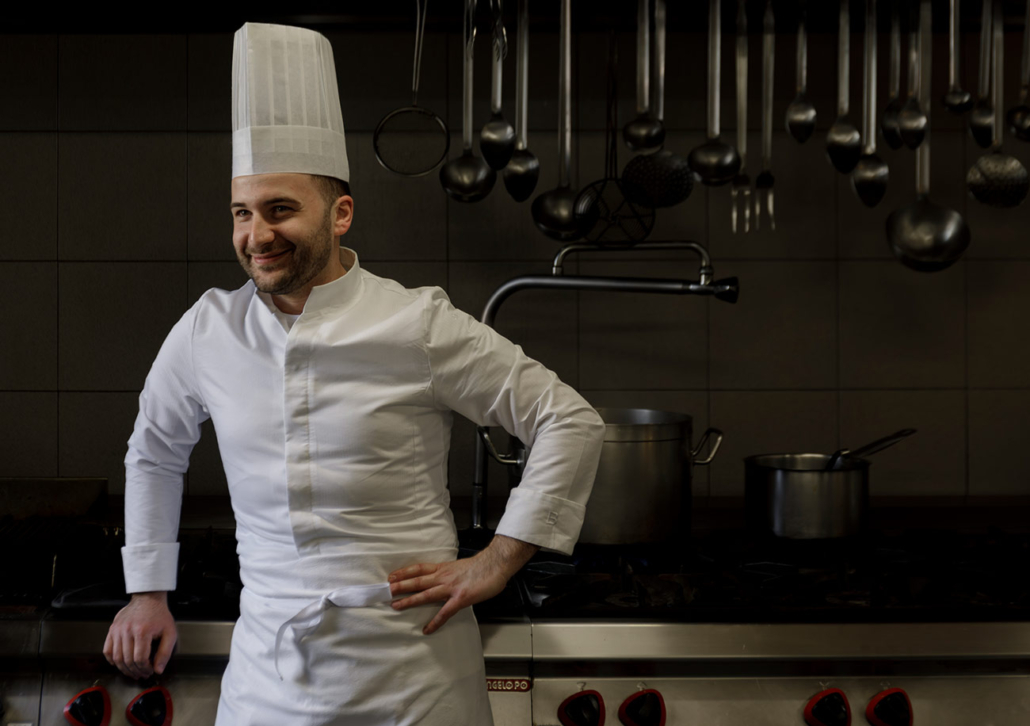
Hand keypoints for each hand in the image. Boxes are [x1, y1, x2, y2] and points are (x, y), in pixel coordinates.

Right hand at [103, 591, 176, 678]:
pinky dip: (112, 660)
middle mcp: (127, 630)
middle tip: (142, 674)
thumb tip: (158, 670)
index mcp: (143, 631)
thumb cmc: (160, 616)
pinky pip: (107, 650)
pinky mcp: (112, 630)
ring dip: (124, 669)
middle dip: (136, 671)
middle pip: (127, 660)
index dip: (145, 669)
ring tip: (133, 672)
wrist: (148, 599)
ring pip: (116, 658)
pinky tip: (120, 664)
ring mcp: (117, 630)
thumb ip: (165, 652)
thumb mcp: (170, 632)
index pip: (140, 659)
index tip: (150, 671)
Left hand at [388, 535, 538, 634]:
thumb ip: (449, 573)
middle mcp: (444, 577)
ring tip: (396, 605)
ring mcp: (451, 588)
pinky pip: (445, 612)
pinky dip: (435, 622)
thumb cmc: (481, 566)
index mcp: (443, 568)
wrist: (495, 565)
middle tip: (386, 590)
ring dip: (410, 600)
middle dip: (401, 586)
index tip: (391, 576)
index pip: (419, 568)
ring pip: (426, 594)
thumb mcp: (459, 566)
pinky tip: (427, 629)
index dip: (404, 572)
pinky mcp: (460, 599)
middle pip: (418, 580)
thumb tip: (441, 579)